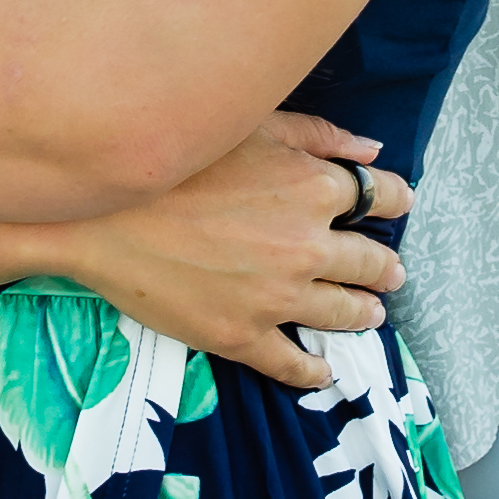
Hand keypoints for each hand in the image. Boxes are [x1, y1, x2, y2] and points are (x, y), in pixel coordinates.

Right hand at [65, 112, 412, 391]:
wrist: (101, 216)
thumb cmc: (175, 161)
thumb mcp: (252, 127)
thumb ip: (319, 137)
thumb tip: (372, 153)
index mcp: (313, 189)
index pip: (382, 196)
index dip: (396, 200)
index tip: (398, 205)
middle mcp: (307, 246)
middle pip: (370, 262)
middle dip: (385, 268)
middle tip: (391, 274)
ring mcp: (277, 297)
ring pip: (343, 314)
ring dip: (362, 315)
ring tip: (368, 316)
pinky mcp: (243, 336)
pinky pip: (293, 364)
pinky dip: (314, 370)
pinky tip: (321, 370)